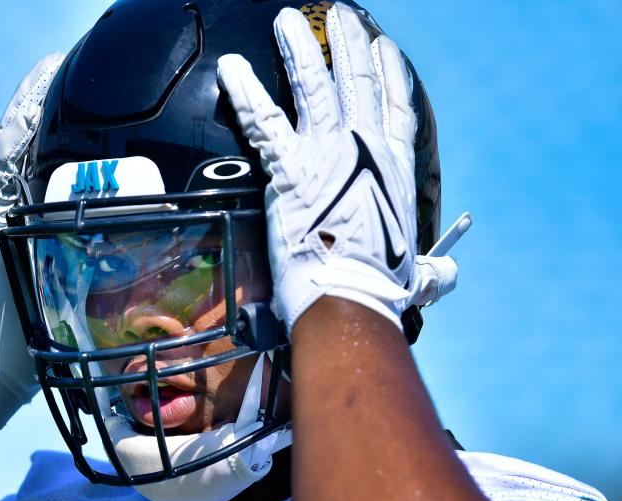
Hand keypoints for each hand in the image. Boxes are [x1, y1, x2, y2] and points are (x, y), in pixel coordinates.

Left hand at [217, 4, 418, 333]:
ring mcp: (326, 153)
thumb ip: (434, 270)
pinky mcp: (288, 167)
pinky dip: (244, 92)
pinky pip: (262, 120)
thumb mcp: (419, 277)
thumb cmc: (380, 290)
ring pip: (313, 85)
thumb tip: (445, 278)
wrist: (349, 297)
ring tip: (286, 19)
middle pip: (358, 82)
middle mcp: (364, 149)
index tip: (384, 49)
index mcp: (395, 169)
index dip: (391, 75)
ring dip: (298, 48)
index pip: (397, 109)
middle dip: (348, 44)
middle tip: (340, 17)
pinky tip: (230, 67)